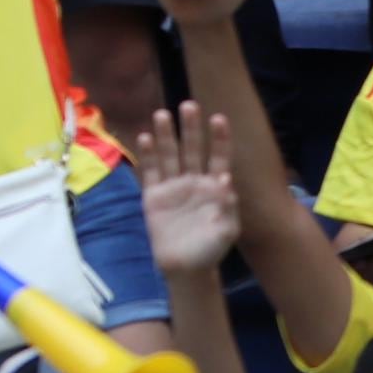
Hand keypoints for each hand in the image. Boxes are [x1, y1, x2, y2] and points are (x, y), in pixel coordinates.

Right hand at [130, 98, 241, 277]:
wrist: (185, 267)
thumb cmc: (210, 249)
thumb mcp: (227, 231)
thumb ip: (227, 207)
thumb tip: (225, 179)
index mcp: (214, 188)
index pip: (218, 158)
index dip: (219, 139)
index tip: (218, 118)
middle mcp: (193, 181)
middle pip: (192, 150)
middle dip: (191, 129)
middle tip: (188, 105)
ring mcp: (172, 186)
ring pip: (170, 155)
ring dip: (166, 135)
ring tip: (162, 114)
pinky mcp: (154, 195)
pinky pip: (150, 171)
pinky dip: (148, 155)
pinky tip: (145, 138)